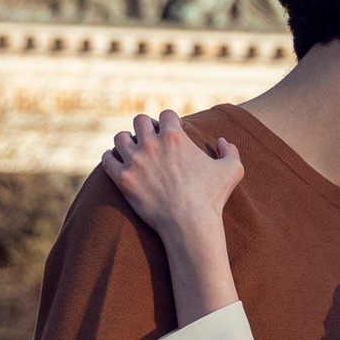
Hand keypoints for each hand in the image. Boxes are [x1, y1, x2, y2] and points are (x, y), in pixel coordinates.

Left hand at [106, 110, 242, 241]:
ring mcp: (134, 161)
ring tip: (132, 150)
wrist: (190, 225)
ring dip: (126, 141)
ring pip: (120, 137)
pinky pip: (107, 159)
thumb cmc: (212, 198)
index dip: (170, 122)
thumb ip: (230, 151)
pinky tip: (117, 161)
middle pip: (140, 120)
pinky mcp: (123, 180)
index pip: (166, 115)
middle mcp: (152, 144)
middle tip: (150, 140)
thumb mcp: (233, 170)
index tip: (171, 132)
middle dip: (146, 127)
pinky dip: (111, 158)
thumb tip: (221, 141)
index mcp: (175, 137)